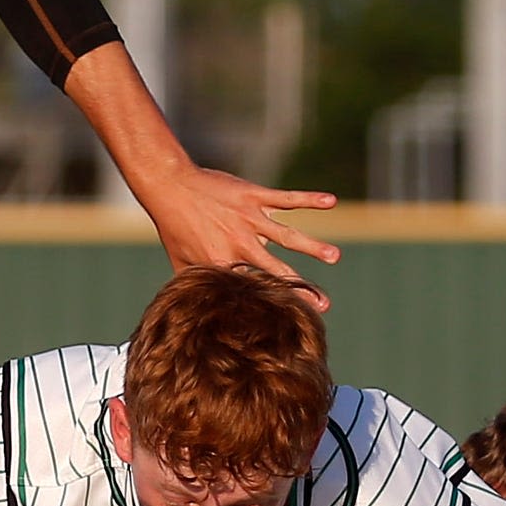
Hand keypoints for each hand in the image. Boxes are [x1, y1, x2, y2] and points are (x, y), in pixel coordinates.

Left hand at [134, 163, 340, 304]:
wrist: (170, 186)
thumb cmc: (174, 227)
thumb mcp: (182, 263)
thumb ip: (196, 286)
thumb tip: (196, 309)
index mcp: (222, 264)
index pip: (254, 290)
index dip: (275, 305)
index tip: (294, 320)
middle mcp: (238, 244)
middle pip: (277, 270)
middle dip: (302, 288)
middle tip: (325, 305)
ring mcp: (248, 219)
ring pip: (286, 236)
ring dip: (313, 246)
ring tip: (334, 256)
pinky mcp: (253, 196)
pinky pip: (286, 199)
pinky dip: (309, 199)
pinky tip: (331, 201)